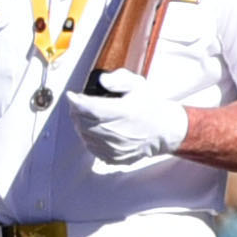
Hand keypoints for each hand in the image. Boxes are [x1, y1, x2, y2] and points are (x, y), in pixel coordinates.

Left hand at [73, 78, 192, 169]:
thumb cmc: (150, 107)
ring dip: (81, 124)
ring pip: (85, 135)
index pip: (91, 108)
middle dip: (77, 111)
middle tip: (78, 104)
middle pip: (83, 122)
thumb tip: (102, 81)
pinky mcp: (114, 158)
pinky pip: (91, 147)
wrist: (165, 131)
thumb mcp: (138, 85)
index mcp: (125, 113)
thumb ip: (119, 79)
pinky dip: (88, 137)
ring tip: (86, 115)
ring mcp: (116, 148)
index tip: (72, 95)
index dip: (77, 102)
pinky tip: (94, 129)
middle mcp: (119, 133)